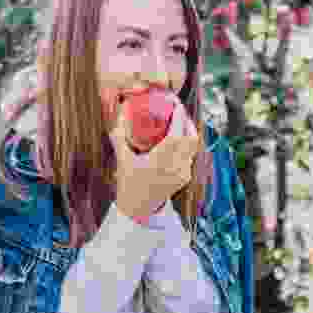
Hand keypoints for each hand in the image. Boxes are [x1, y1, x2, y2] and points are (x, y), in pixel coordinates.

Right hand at [109, 97, 198, 219]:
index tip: (175, 103)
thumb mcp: (122, 158)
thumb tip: (121, 112)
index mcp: (159, 162)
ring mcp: (182, 173)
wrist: (138, 208)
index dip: (179, 116)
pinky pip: (190, 155)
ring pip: (193, 146)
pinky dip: (186, 144)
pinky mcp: (186, 177)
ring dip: (188, 131)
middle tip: (177, 110)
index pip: (175, 134)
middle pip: (191, 137)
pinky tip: (179, 137)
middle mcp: (174, 167)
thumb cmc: (128, 183)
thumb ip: (119, 135)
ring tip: (179, 121)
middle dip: (187, 121)